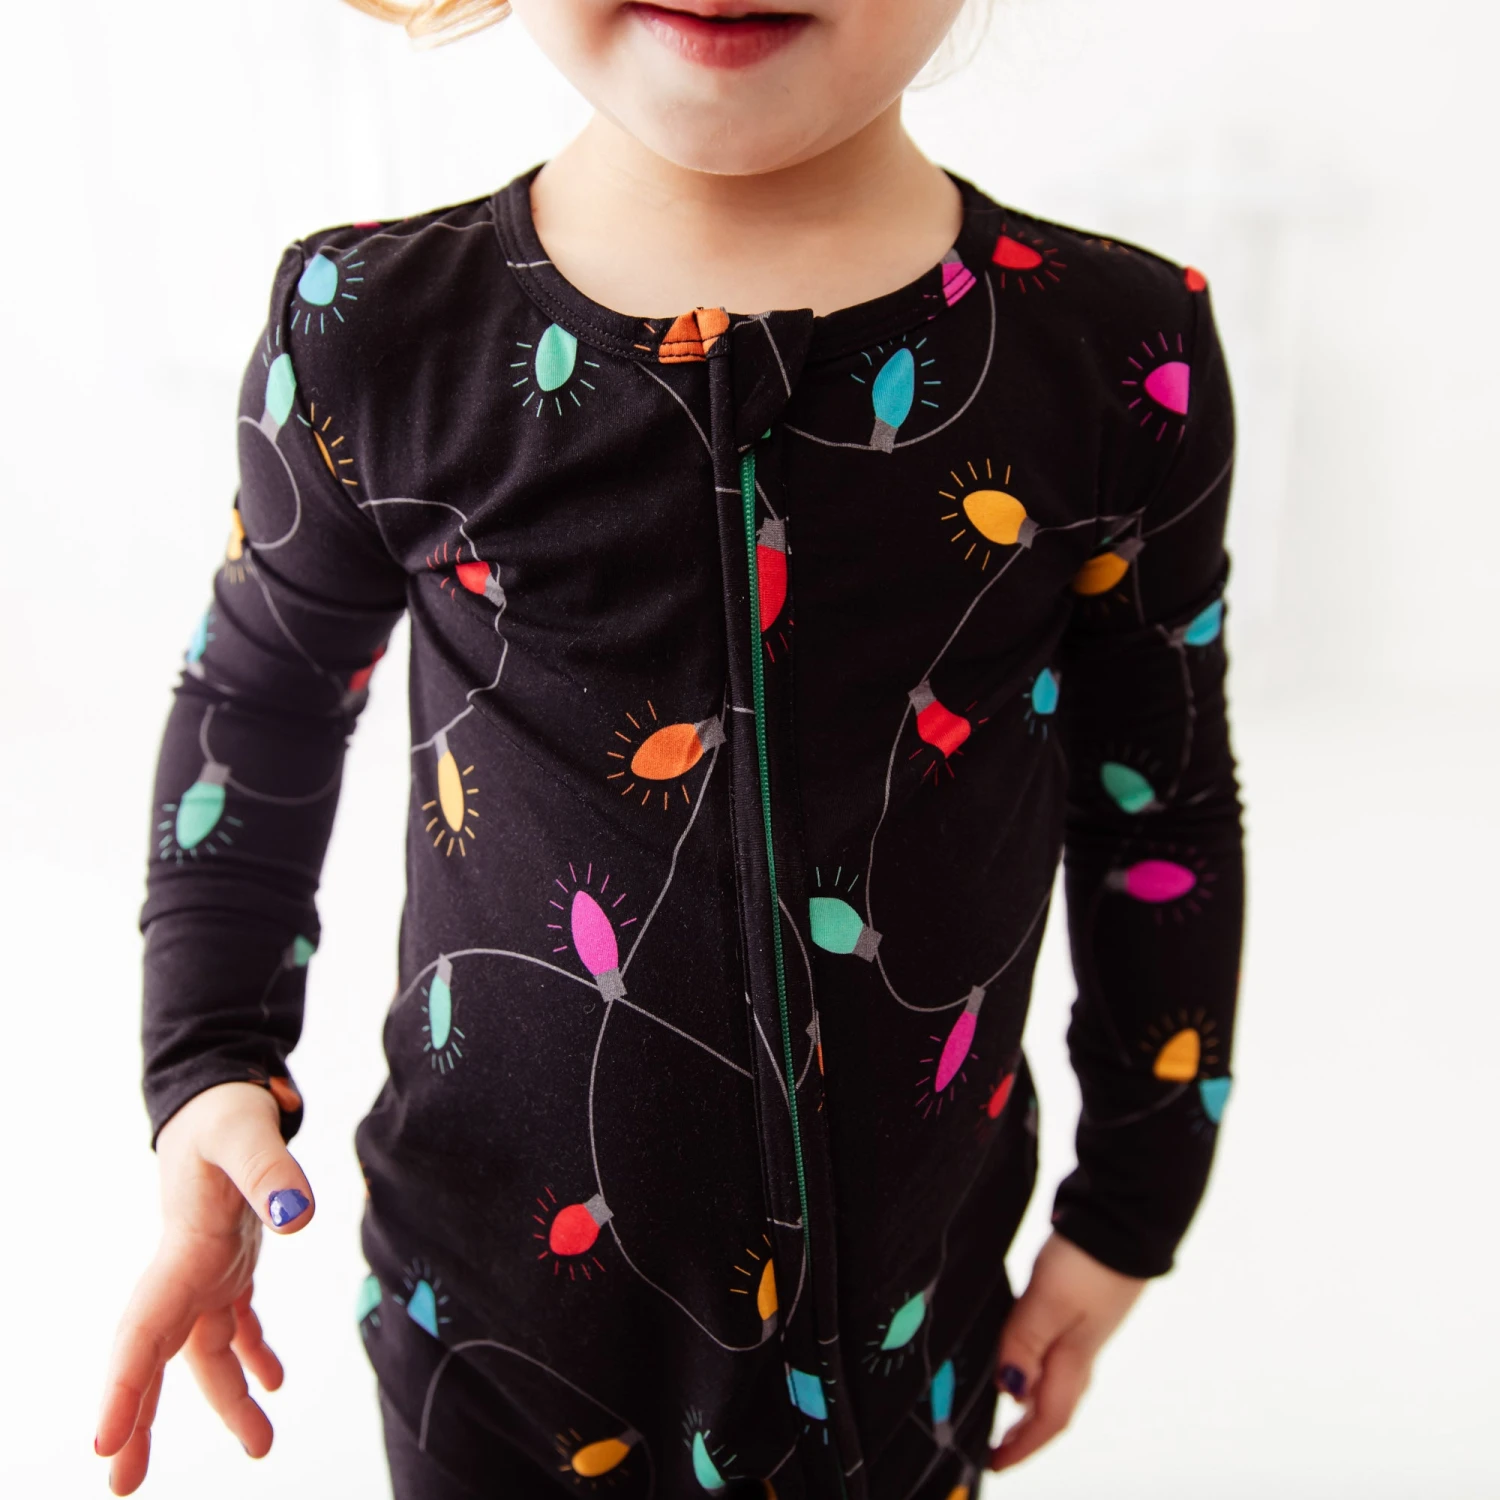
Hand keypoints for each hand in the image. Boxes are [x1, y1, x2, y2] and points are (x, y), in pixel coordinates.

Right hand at [94, 1081, 315, 1494]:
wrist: (221, 1093)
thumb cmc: (227, 1110)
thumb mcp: (247, 1131)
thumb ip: (271, 1171)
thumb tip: (298, 1219)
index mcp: (179, 1250)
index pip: (141, 1331)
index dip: (120, 1389)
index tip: (104, 1445)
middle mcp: (184, 1270)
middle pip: (156, 1359)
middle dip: (138, 1420)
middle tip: (123, 1485)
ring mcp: (204, 1271)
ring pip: (203, 1352)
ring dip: (223, 1399)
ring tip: (258, 1446)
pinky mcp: (229, 1264)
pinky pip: (235, 1325)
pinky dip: (252, 1355)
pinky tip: (273, 1381)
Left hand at [988, 1231, 1145, 1471]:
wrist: (1127, 1219)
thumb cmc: (1091, 1262)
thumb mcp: (1049, 1301)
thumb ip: (1025, 1342)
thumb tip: (1009, 1391)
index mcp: (1075, 1359)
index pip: (1049, 1419)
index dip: (1022, 1446)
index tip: (994, 1463)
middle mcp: (1082, 1352)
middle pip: (1053, 1406)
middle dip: (1025, 1432)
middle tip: (996, 1446)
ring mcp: (1085, 1328)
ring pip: (1056, 1380)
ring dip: (1032, 1401)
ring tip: (1005, 1407)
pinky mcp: (1082, 1305)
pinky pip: (1056, 1352)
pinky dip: (1037, 1366)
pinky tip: (1025, 1354)